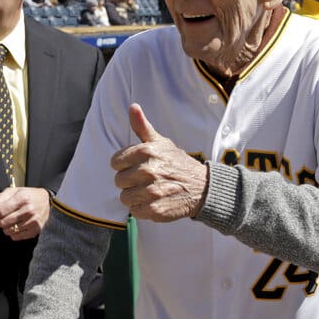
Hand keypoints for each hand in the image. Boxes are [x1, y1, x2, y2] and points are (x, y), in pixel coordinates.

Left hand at [0, 187, 50, 240]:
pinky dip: (13, 233)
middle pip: (3, 222)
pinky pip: (16, 237)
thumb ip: (0, 198)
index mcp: (22, 198)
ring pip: (9, 231)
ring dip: (5, 227)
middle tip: (0, 217)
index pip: (0, 211)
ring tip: (9, 220)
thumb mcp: (14, 192)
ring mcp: (33, 221)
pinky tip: (15, 226)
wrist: (46, 201)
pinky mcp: (35, 230)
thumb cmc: (28, 195)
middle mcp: (29, 210)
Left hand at [110, 103, 207, 221]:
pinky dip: (143, 209)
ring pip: (125, 197)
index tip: (137, 166)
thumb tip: (133, 107)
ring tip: (150, 191)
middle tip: (146, 180)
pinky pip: (135, 211)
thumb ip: (142, 127)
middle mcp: (149, 170)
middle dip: (130, 181)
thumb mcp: (161, 142)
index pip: (115, 162)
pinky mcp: (156, 210)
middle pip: (119, 180)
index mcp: (146, 151)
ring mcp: (152, 191)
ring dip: (135, 196)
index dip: (124, 165)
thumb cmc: (177, 163)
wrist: (202, 187)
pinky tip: (154, 202)